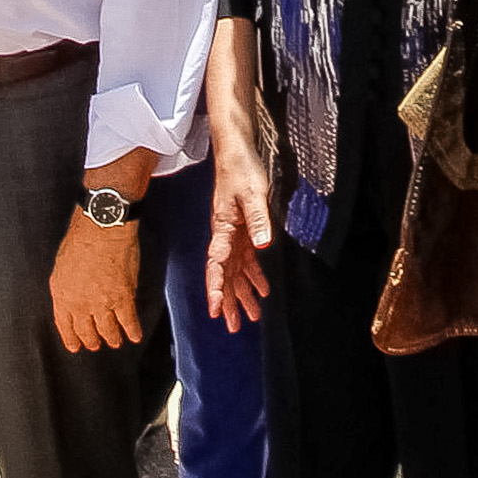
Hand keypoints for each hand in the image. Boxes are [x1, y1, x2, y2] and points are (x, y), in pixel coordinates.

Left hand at [51, 213, 142, 350]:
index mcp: (62, 295)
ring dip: (112, 338)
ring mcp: (102, 304)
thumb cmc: (80, 238)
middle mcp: (80, 304)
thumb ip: (66, 286)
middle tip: (96, 344)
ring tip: (115, 341)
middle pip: (87, 332)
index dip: (72, 338)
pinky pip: (129, 322)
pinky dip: (133, 331)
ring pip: (108, 331)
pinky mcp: (123, 298)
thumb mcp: (62, 265)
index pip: (65, 325)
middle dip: (92, 341)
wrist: (101, 228)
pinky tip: (135, 336)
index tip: (76, 347)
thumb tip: (73, 297)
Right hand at [204, 142, 274, 330]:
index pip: (216, 264)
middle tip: (233, 326)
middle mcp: (225, 235)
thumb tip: (262, 246)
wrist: (237, 150)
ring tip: (251, 316)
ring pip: (235, 271)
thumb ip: (258, 219)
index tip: (215, 310)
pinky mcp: (244, 229)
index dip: (216, 288)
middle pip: (225, 274)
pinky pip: (246, 259)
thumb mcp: (253, 192)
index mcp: (223, 228)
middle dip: (228, 300)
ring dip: (242, 292)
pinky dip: (253, 275)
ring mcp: (234, 233)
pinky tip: (262, 289)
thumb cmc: (241, 168)